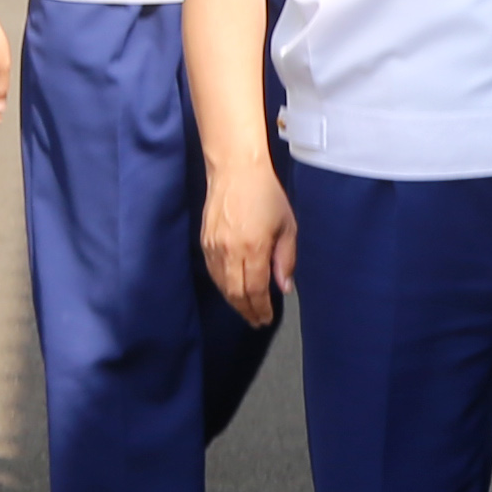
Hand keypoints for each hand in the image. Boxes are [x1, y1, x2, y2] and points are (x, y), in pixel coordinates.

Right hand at [201, 154, 296, 325]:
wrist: (235, 170)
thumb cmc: (265, 193)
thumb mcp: (287, 226)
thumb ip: (285, 259)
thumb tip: (284, 286)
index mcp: (253, 248)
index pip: (255, 290)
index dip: (261, 308)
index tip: (266, 318)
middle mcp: (230, 251)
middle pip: (235, 293)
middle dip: (247, 311)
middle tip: (256, 320)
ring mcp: (214, 247)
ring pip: (222, 285)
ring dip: (234, 301)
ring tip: (246, 310)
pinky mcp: (205, 241)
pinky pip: (213, 272)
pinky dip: (223, 286)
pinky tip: (232, 290)